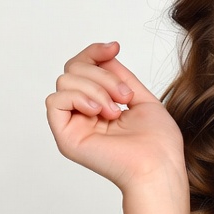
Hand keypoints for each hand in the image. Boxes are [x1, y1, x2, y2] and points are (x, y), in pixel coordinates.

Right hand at [46, 41, 185, 191]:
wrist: (158, 166)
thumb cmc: (158, 142)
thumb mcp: (142, 98)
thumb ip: (120, 76)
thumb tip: (106, 54)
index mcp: (99, 106)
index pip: (83, 67)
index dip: (94, 52)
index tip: (114, 47)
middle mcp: (83, 114)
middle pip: (73, 69)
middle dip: (102, 75)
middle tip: (125, 97)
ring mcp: (74, 124)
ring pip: (65, 80)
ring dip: (96, 88)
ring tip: (116, 111)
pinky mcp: (65, 136)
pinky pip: (54, 100)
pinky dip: (78, 97)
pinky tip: (99, 112)